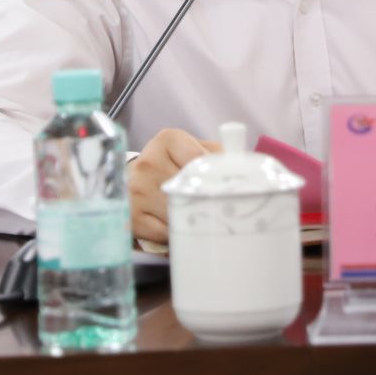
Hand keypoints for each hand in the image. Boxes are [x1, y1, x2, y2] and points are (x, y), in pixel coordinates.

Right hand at [128, 128, 218, 244]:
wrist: (134, 180)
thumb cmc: (174, 164)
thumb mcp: (195, 150)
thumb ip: (218, 155)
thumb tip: (243, 170)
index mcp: (168, 140)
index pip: (199, 160)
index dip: (217, 178)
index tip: (228, 189)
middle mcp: (148, 162)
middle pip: (190, 189)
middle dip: (209, 202)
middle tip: (224, 211)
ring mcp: (136, 190)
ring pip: (178, 213)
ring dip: (195, 221)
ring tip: (204, 220)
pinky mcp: (132, 216)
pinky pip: (165, 234)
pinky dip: (178, 235)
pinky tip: (182, 228)